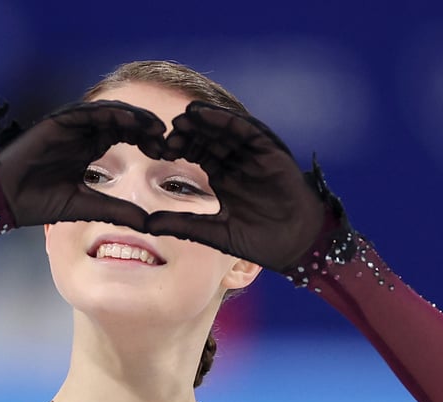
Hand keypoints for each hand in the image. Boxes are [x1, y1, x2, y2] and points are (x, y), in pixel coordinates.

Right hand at [0, 98, 166, 235]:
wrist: (7, 199)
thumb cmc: (41, 203)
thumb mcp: (88, 206)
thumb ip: (117, 210)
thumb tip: (148, 223)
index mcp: (92, 150)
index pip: (128, 138)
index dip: (148, 142)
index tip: (168, 154)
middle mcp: (85, 134)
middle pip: (124, 122)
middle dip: (148, 128)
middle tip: (168, 140)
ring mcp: (72, 125)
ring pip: (111, 113)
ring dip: (135, 118)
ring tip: (156, 128)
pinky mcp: (59, 121)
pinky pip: (90, 111)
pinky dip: (111, 113)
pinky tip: (130, 120)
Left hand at [142, 102, 349, 273]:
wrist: (296, 245)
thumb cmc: (259, 241)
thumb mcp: (213, 233)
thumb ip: (182, 225)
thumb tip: (147, 225)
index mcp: (221, 178)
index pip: (195, 155)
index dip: (177, 150)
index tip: (156, 149)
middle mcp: (235, 162)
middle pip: (206, 139)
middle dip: (187, 132)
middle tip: (165, 130)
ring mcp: (253, 155)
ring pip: (224, 130)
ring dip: (203, 121)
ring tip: (182, 116)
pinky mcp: (270, 150)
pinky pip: (246, 129)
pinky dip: (227, 120)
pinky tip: (206, 114)